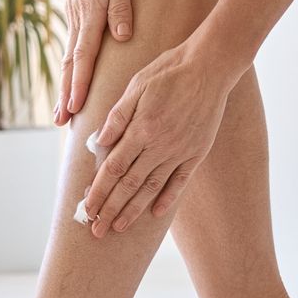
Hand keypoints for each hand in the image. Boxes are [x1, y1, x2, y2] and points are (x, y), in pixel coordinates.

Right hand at [54, 0, 133, 125]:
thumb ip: (121, 5)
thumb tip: (122, 36)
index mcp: (89, 11)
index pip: (83, 56)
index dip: (80, 83)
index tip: (77, 108)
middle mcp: (77, 16)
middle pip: (70, 64)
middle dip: (66, 94)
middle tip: (61, 122)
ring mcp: (73, 12)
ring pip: (68, 56)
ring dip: (65, 84)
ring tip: (62, 109)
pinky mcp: (74, 7)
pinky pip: (70, 43)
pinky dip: (69, 65)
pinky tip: (70, 77)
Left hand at [81, 39, 242, 236]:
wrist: (210, 67)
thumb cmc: (168, 71)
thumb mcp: (136, 85)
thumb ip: (117, 116)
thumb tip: (98, 142)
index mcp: (141, 129)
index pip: (113, 168)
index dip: (98, 191)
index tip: (87, 208)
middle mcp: (160, 145)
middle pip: (129, 184)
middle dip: (110, 209)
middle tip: (97, 231)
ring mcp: (180, 150)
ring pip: (152, 187)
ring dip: (134, 210)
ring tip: (119, 227)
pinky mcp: (197, 152)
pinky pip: (181, 181)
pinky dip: (168, 198)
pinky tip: (156, 213)